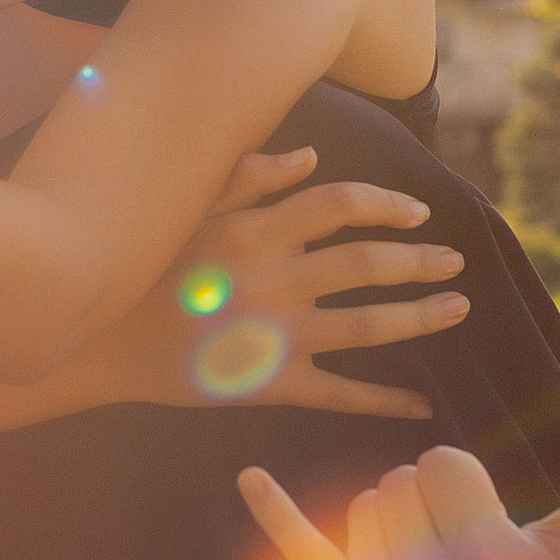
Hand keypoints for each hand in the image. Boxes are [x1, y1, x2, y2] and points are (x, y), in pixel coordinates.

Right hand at [102, 149, 466, 418]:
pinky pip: (338, 393)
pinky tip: (420, 402)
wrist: (101, 343)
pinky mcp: (269, 385)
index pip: (339, 205)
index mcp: (254, 231)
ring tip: (458, 308)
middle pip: (366, 264)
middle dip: (420, 261)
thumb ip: (248, 178)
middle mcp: (271, 281)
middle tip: (455, 261)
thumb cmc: (146, 268)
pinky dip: (383, 400)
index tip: (417, 213)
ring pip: (366, 326)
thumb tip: (310, 157)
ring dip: (420, 316)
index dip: (386, 206)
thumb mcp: (190, 212)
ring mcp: (273, 336)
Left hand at [237, 438, 559, 559]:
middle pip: (397, 480)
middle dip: (430, 494)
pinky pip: (305, 557)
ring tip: (434, 553)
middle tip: (460, 537)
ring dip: (396, 514)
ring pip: (363, 507)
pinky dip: (278, 516)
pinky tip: (248, 476)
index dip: (465, 479)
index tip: (485, 512)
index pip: (440, 464)